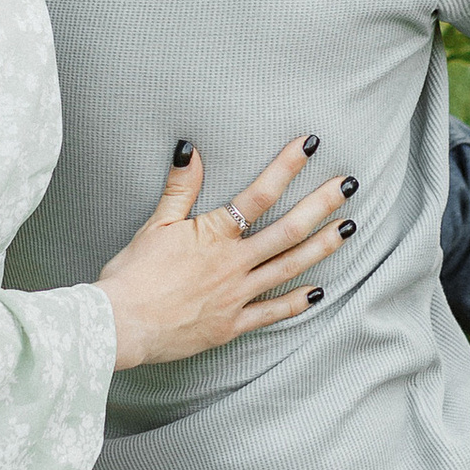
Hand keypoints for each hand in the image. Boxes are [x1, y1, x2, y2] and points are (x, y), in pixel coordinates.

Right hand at [97, 138, 353, 369]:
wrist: (120, 324)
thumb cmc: (132, 274)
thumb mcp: (155, 224)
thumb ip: (180, 187)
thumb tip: (191, 148)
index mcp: (215, 235)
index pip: (259, 193)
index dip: (287, 166)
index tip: (310, 144)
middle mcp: (234, 263)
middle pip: (288, 229)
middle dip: (321, 205)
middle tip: (349, 185)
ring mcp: (237, 295)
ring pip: (289, 267)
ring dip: (322, 247)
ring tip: (349, 229)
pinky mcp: (232, 324)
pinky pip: (272, 313)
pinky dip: (296, 303)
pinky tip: (319, 292)